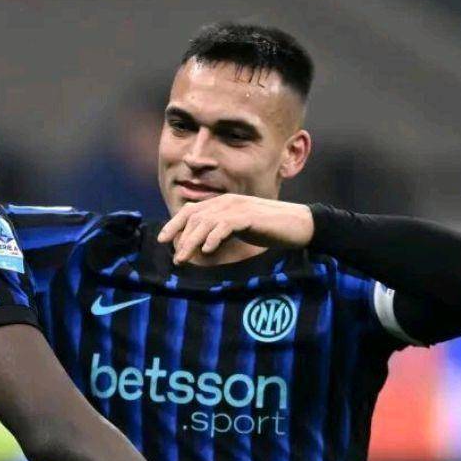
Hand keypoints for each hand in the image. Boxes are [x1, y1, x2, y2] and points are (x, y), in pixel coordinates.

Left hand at [156, 194, 313, 263]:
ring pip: (206, 222)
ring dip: (192, 241)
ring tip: (184, 258)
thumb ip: (220, 233)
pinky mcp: (249, 216)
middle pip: (195, 217)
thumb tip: (201, 247)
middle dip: (181, 238)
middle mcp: (227, 202)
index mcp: (222, 203)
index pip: (191, 211)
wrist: (298, 224)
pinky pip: (226, 225)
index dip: (174, 224)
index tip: (162, 240)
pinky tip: (208, 250)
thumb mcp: (238, 229)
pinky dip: (214, 237)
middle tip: (176, 258)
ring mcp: (238, 207)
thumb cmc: (268, 229)